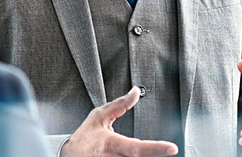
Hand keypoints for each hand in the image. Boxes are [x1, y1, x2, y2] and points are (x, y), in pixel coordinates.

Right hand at [61, 87, 177, 156]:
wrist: (69, 156)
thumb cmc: (84, 138)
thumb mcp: (98, 116)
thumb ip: (120, 105)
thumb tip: (135, 92)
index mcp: (111, 144)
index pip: (137, 148)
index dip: (156, 148)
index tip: (172, 148)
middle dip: (155, 154)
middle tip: (166, 150)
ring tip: (144, 150)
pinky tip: (133, 155)